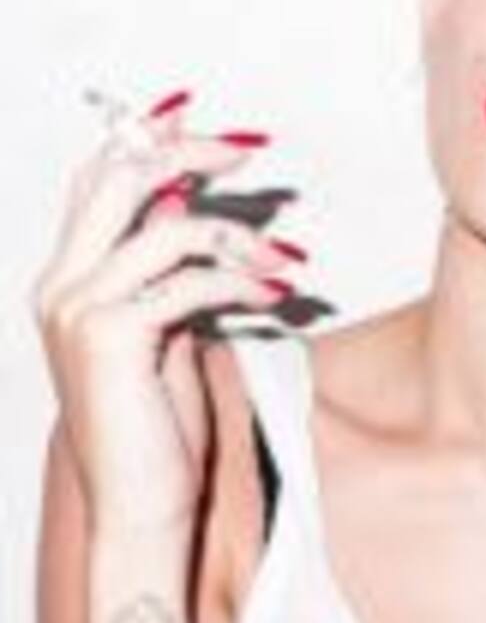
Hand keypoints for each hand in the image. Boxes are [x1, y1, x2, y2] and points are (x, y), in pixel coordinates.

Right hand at [32, 90, 303, 534]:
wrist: (143, 506)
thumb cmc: (158, 426)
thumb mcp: (165, 331)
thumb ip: (165, 270)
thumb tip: (185, 209)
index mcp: (69, 279)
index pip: (98, 179)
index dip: (149, 137)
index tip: (204, 117)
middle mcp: (61, 285)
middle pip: (118, 176)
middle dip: (190, 149)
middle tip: (251, 149)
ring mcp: (78, 308)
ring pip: (168, 226)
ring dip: (242, 236)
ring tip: (286, 262)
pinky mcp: (111, 336)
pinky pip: (192, 281)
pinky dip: (243, 280)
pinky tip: (277, 295)